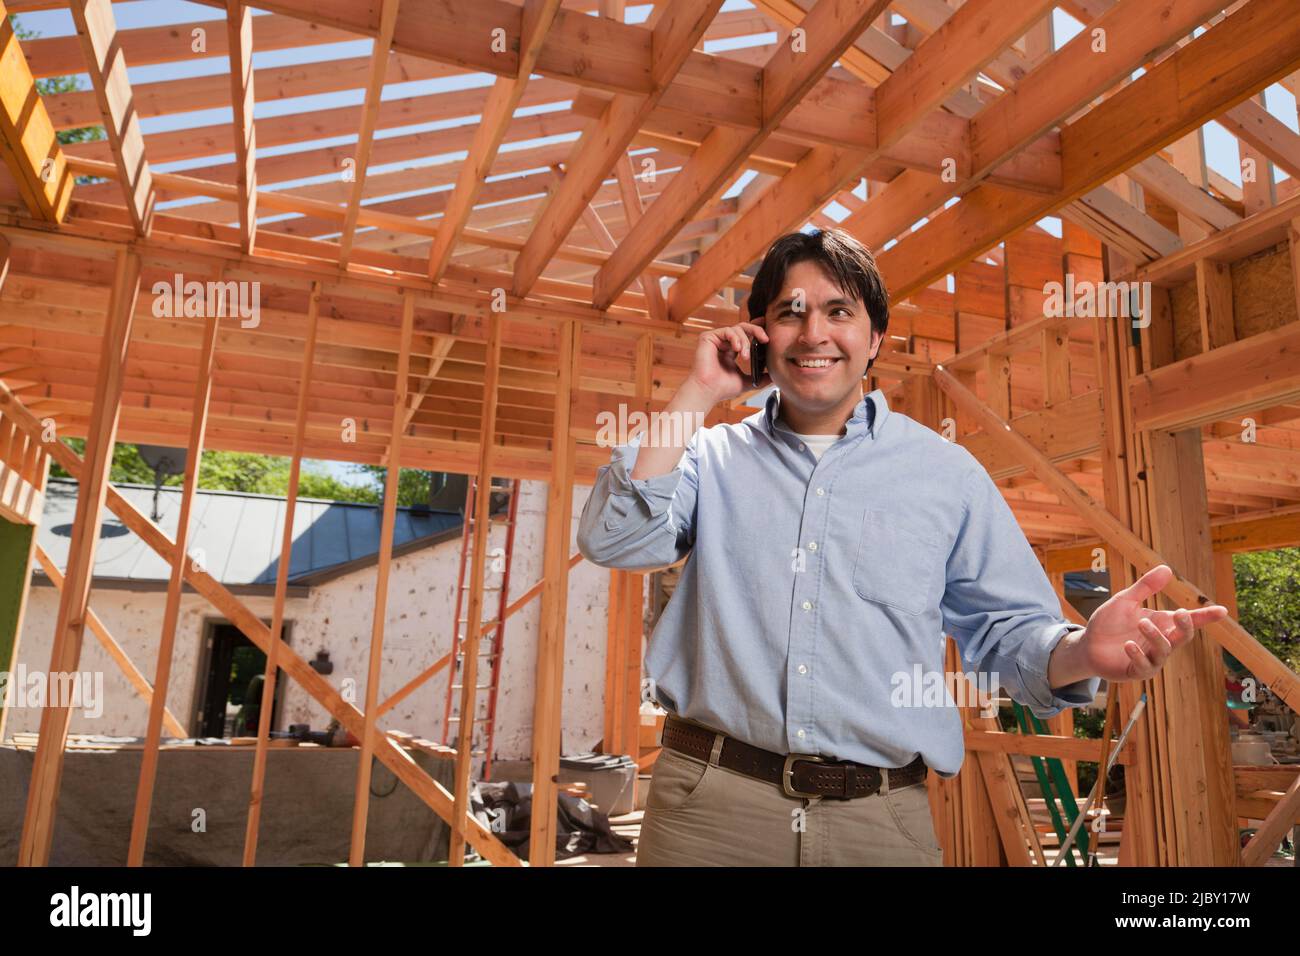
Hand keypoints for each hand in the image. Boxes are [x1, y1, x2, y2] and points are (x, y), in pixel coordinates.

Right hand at [684, 320, 769, 403]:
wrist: (709, 391)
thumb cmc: (722, 389)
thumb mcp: (748, 382)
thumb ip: (761, 379)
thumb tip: (775, 378)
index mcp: (732, 351)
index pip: (746, 335)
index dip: (757, 329)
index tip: (768, 330)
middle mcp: (724, 343)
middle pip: (743, 327)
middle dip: (757, 330)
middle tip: (765, 339)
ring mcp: (716, 340)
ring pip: (737, 329)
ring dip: (746, 341)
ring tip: (746, 356)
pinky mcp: (708, 338)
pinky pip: (727, 330)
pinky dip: (735, 338)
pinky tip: (738, 349)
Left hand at [1048, 564, 1228, 684]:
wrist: (1087, 645)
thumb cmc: (1108, 623)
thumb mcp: (1124, 601)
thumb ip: (1144, 587)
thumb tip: (1167, 569)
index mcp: (1161, 623)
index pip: (1189, 620)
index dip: (1205, 617)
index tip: (1222, 611)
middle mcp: (1161, 641)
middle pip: (1183, 636)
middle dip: (1186, 626)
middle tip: (1179, 613)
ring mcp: (1151, 658)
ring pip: (1164, 650)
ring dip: (1155, 636)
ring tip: (1141, 622)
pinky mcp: (1137, 671)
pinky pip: (1145, 666)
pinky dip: (1138, 655)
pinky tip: (1128, 644)